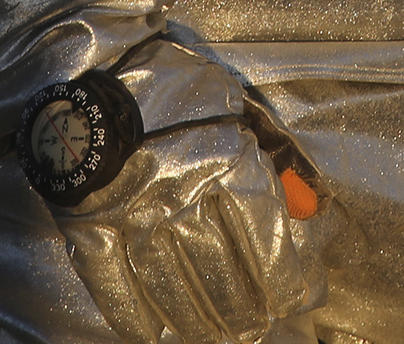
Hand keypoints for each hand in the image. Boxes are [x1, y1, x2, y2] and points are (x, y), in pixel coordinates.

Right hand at [17, 39, 331, 341]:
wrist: (88, 85)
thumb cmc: (172, 93)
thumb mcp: (235, 106)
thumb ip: (276, 157)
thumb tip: (314, 207)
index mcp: (222, 158)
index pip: (263, 235)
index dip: (282, 277)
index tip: (293, 297)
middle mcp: (181, 194)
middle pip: (222, 271)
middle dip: (246, 308)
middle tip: (257, 326)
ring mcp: (132, 218)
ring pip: (176, 289)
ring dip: (204, 321)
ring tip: (222, 334)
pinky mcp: (91, 233)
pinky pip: (119, 291)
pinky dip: (143, 320)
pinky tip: (163, 333)